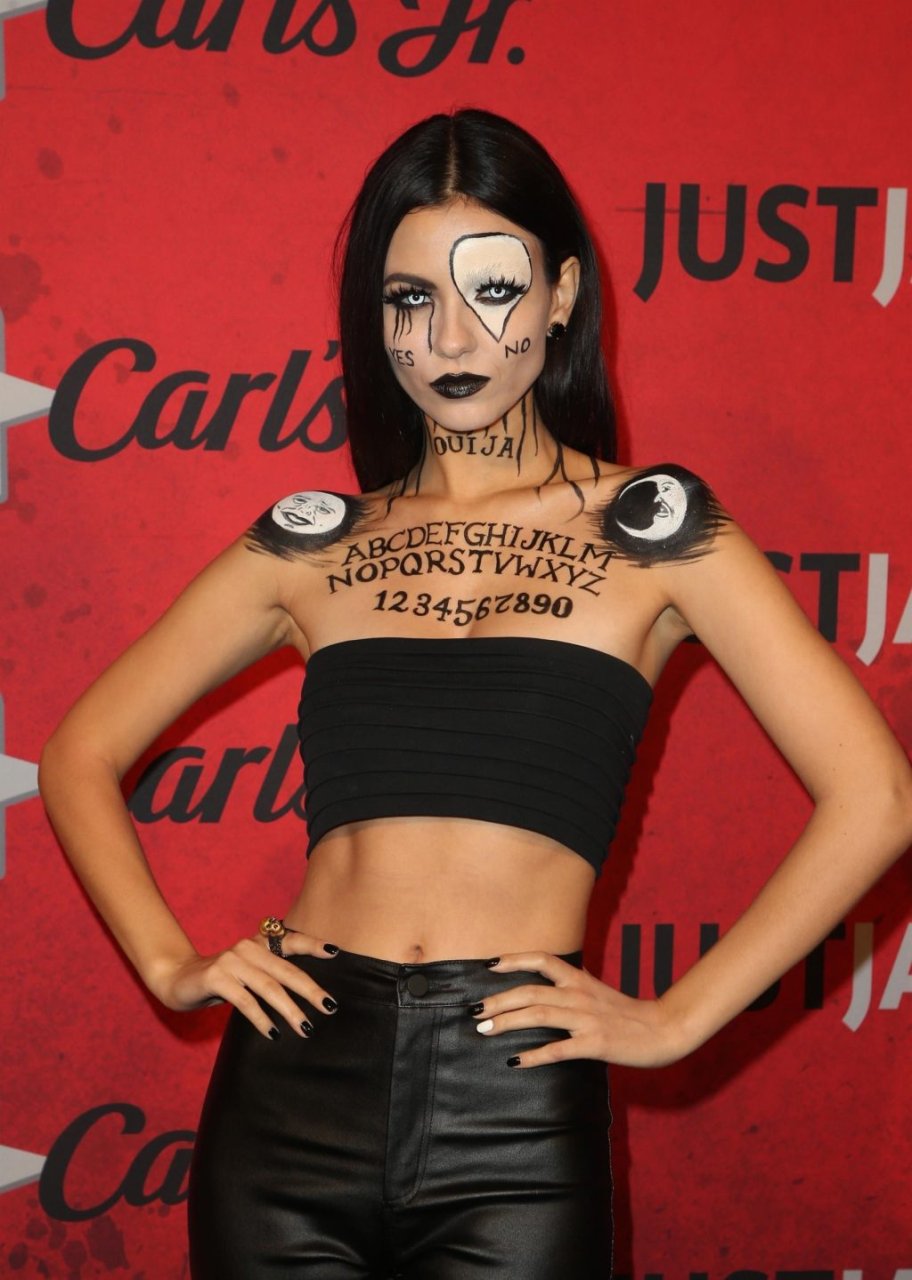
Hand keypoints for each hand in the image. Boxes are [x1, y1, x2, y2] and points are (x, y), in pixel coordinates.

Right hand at [148, 928, 339, 1040]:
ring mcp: (232, 961)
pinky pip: (245, 1001)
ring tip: (306, 1028)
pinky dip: (261, 1019)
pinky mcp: (216, 977)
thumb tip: (307, 995)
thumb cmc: (220, 980)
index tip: (336, 952)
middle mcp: (247, 947)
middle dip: (310, 990)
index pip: (291, 940)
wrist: (177, 979)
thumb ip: (270, 975)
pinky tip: (273, 1034)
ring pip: (269, 988)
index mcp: (258, 943)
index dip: (313, 945)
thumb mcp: (247, 973)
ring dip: (290, 1010)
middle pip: (286, 970)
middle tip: (330, 1007)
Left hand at [474, 951, 688, 1068]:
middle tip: (474, 1010)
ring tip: (485, 1030)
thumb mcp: (596, 993)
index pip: (542, 960)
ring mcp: (587, 1019)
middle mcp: (580, 995)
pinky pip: (558, 1049)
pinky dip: (534, 1055)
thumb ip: (570, 990)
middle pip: (530, 991)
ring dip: (507, 1022)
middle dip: (498, 999)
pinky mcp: (595, 1044)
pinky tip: (515, 1061)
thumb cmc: (627, 1014)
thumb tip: (539, 993)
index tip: (489, 965)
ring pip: (538, 1015)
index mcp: (580, 980)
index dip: (514, 959)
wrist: (664, 1030)